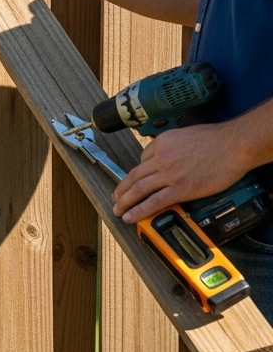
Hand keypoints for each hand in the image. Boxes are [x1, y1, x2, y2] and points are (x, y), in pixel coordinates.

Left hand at [112, 122, 249, 222]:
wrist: (235, 145)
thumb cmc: (217, 139)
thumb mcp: (186, 135)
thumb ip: (172, 146)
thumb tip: (166, 156)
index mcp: (162, 143)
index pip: (142, 160)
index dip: (138, 173)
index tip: (134, 181)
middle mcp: (161, 158)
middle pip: (134, 177)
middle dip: (121, 190)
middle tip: (116, 198)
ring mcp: (169, 174)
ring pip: (138, 190)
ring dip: (124, 202)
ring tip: (118, 210)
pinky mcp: (181, 189)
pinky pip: (153, 202)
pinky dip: (138, 211)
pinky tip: (130, 217)